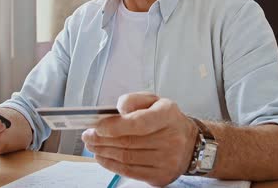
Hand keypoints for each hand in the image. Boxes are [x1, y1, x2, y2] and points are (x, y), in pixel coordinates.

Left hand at [81, 92, 197, 186]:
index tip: (98, 126)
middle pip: (128, 142)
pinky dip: (111, 164)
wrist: (190, 144)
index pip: (139, 123)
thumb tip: (117, 110)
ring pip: (126, 158)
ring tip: (92, 145)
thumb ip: (134, 100)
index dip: (114, 126)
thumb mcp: (154, 101)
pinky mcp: (161, 176)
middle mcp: (171, 139)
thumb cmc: (167, 120)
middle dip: (102, 139)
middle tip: (87, 135)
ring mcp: (167, 161)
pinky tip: (102, 157)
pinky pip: (130, 172)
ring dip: (103, 152)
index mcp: (168, 115)